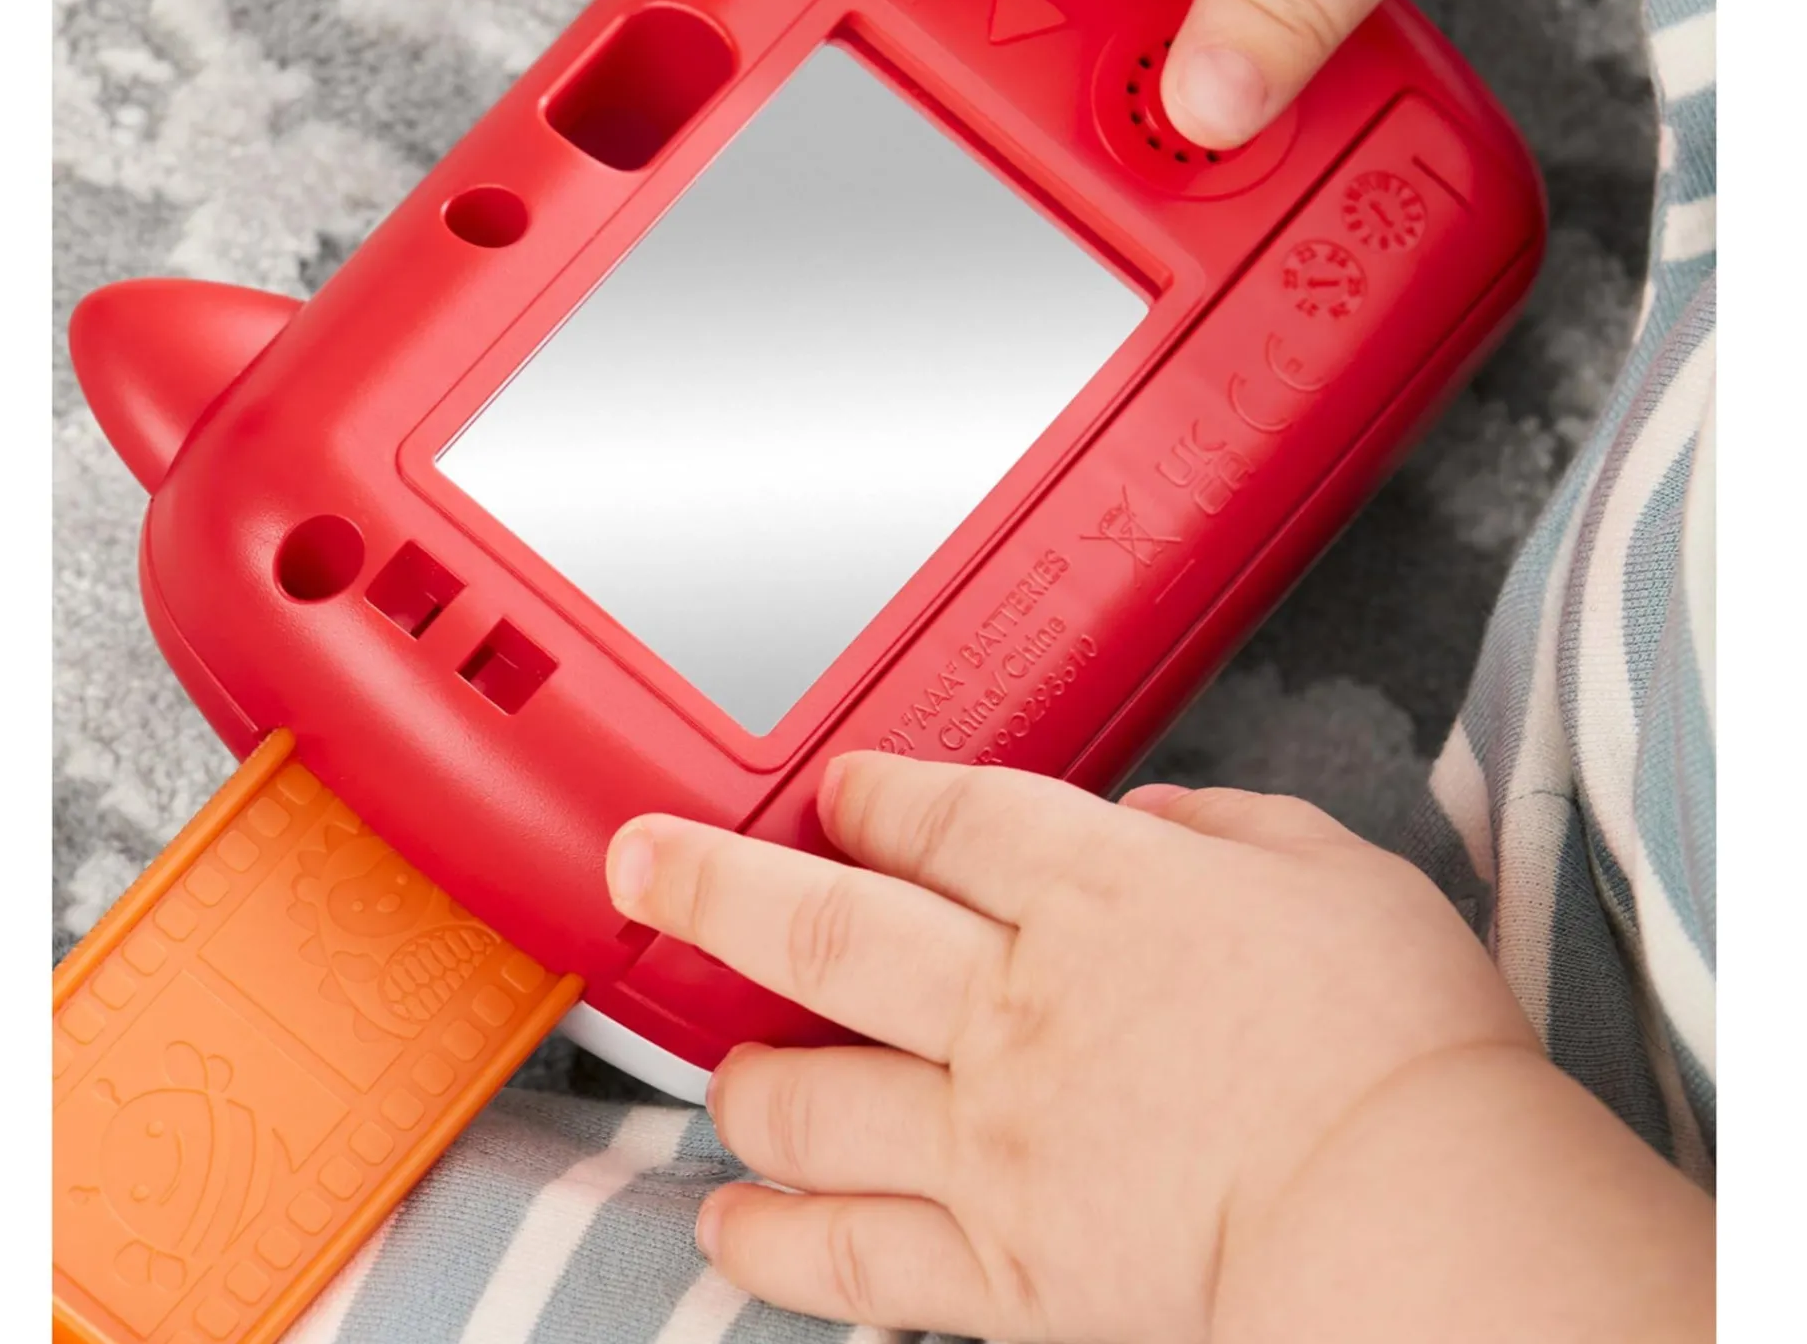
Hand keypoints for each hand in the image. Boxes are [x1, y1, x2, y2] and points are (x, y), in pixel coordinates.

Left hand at [603, 754, 1540, 1340]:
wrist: (1420, 1218)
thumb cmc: (1402, 1043)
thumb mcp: (1336, 872)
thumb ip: (1231, 831)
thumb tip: (1158, 823)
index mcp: (1095, 887)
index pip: (940, 819)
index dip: (872, 797)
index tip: (835, 794)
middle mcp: (1014, 999)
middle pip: (823, 925)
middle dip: (713, 883)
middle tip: (641, 862)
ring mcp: (992, 1136)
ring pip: (810, 1096)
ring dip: (742, 1078)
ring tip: (720, 1072)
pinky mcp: (1003, 1266)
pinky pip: (853, 1258)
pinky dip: (775, 1243)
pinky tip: (729, 1228)